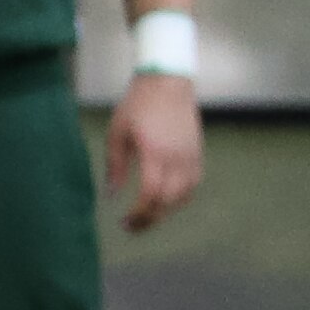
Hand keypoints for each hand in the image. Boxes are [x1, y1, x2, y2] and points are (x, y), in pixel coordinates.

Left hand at [107, 73, 203, 231]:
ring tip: (149, 214)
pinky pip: (193, 184)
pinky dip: (181, 198)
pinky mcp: (197, 154)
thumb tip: (111, 194)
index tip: (125, 222)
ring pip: (184, 196)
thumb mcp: (117, 133)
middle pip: (168, 201)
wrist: (167, 83)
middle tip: (134, 226)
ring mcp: (191, 157)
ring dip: (166, 210)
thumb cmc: (139, 105)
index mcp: (155, 153)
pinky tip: (168, 199)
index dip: (139, 213)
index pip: (151, 194)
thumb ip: (115, 166)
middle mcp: (177, 159)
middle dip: (151, 218)